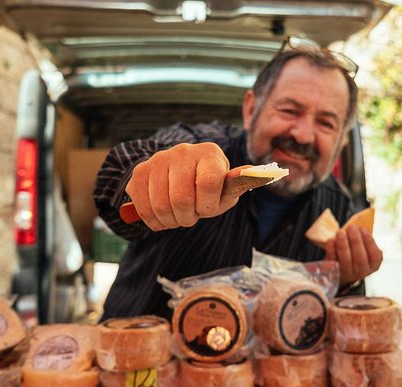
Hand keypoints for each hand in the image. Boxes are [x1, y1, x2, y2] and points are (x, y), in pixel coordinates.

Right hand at [125, 142, 245, 230]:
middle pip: (181, 198)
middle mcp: (182, 151)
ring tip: (177, 217)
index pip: (208, 182)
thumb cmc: (207, 188)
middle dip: (187, 217)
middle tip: (190, 217)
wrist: (177, 176)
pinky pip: (143, 207)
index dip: (207, 204)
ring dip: (171, 221)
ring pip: (160, 205)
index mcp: (209, 153)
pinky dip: (154, 221)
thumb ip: (238, 186)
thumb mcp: (224, 190)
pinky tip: (162, 218)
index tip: (207, 209)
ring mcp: (158, 160)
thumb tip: (261, 174)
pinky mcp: (139, 172)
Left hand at [323, 225, 382, 287]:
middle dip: (355, 241)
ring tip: (341, 232)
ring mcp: (347, 274)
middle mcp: (362, 272)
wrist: (340, 267)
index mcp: (373, 265)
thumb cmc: (354, 251)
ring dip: (343, 244)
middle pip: (360, 258)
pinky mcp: (333, 272)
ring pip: (346, 260)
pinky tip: (331, 240)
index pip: (375, 256)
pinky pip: (333, 262)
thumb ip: (363, 237)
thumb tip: (360, 219)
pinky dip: (332, 250)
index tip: (363, 229)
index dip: (369, 242)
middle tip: (351, 227)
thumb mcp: (363, 246)